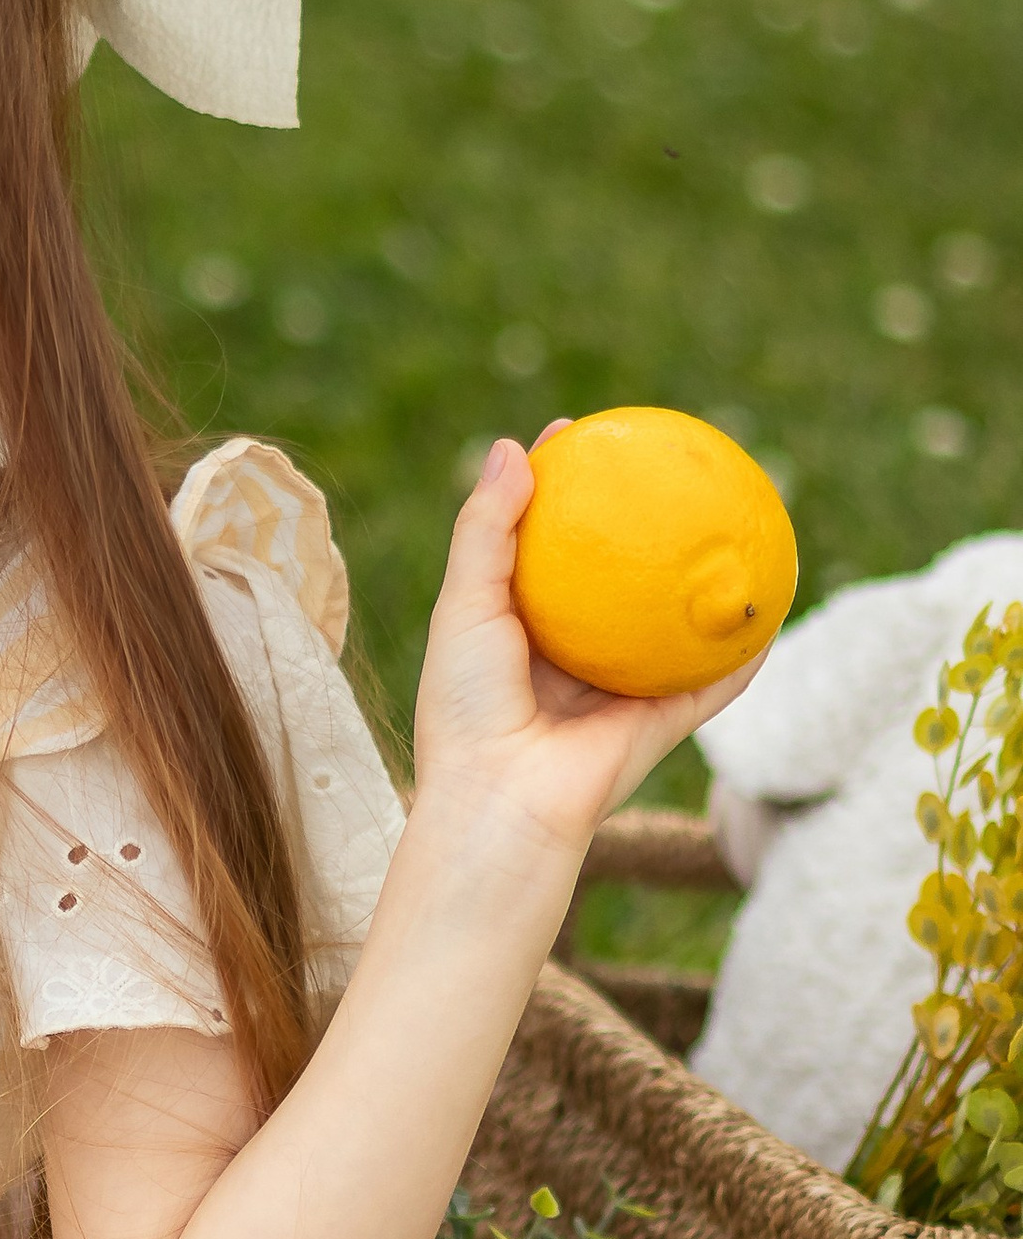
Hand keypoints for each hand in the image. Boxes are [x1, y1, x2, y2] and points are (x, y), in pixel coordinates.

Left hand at [411, 430, 764, 870]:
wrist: (503, 802)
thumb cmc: (468, 705)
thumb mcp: (465, 605)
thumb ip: (486, 530)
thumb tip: (512, 448)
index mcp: (520, 628)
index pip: (544, 543)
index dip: (560, 490)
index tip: (579, 435)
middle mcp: (572, 655)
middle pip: (615, 579)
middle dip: (639, 528)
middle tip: (665, 465)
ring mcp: (619, 689)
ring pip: (672, 628)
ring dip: (702, 586)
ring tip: (738, 525)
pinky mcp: (661, 722)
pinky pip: (714, 679)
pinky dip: (746, 648)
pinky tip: (773, 602)